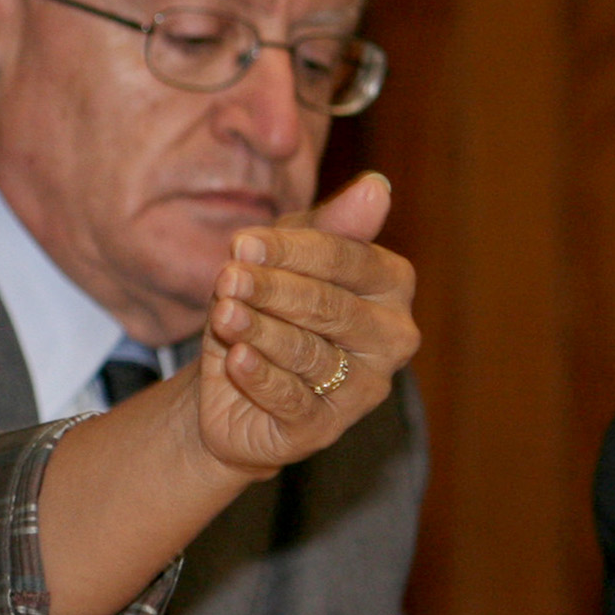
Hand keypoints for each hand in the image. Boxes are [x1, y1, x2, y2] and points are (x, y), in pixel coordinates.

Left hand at [197, 172, 418, 478]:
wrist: (232, 382)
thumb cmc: (269, 303)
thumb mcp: (289, 256)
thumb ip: (331, 224)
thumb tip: (376, 186)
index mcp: (391, 285)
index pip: (348, 259)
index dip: (293, 250)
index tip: (242, 241)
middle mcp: (391, 338)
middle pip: (329, 307)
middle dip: (272, 290)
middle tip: (227, 276)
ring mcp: (364, 388)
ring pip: (308, 353)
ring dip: (260, 330)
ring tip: (223, 313)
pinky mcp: (325, 428)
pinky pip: (293, 400)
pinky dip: (261, 377)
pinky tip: (236, 358)